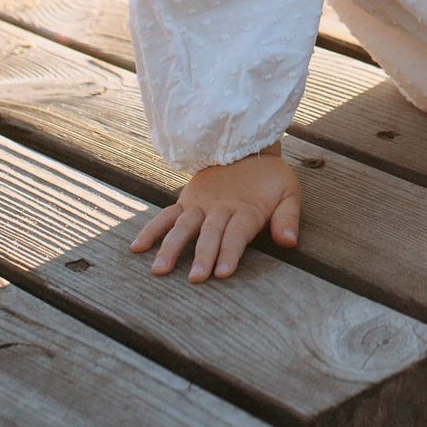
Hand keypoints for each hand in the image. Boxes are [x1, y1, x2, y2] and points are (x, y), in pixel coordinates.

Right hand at [130, 146, 300, 280]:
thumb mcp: (289, 191)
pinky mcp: (185, 202)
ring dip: (171, 247)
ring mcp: (200, 205)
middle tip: (195, 278)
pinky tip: (137, 247)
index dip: (230, 252)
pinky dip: (151, 229)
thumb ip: (288, 218)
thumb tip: (289, 242)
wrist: (245, 148)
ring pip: (183, 226)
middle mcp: (220, 208)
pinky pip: (166, 216)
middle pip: (210, 233)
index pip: (236, 234)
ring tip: (159, 269)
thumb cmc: (269, 178)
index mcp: (246, 209)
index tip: (222, 273)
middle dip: (202, 255)